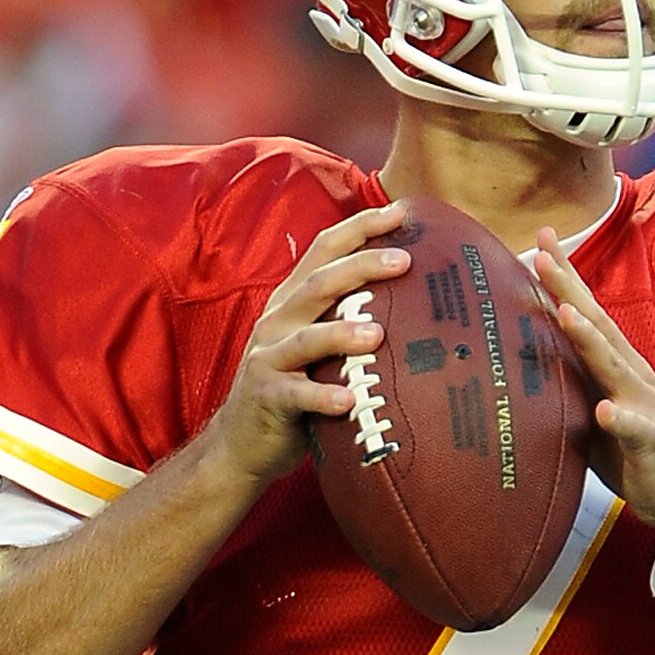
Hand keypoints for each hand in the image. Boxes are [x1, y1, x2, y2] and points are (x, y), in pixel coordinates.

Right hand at [199, 203, 410, 488]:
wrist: (241, 442)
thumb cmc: (294, 389)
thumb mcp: (317, 346)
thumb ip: (346, 319)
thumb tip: (413, 299)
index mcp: (292, 301)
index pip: (324, 250)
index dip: (360, 227)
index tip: (400, 211)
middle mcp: (277, 321)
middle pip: (318, 283)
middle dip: (361, 266)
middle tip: (404, 260)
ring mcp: (268, 358)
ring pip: (306, 338)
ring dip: (341, 333)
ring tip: (378, 334)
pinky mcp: (267, 397)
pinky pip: (297, 395)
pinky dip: (322, 397)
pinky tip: (349, 400)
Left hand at [530, 232, 654, 561]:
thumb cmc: (636, 454)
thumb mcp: (592, 417)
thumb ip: (567, 388)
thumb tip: (522, 368)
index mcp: (615, 368)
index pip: (586, 315)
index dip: (564, 280)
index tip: (540, 242)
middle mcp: (632, 377)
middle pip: (598, 326)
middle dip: (570, 289)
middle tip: (543, 254)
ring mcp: (646, 406)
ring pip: (615, 368)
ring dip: (590, 339)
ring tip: (566, 312)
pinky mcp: (654, 443)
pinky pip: (636, 431)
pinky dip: (620, 420)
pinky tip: (604, 412)